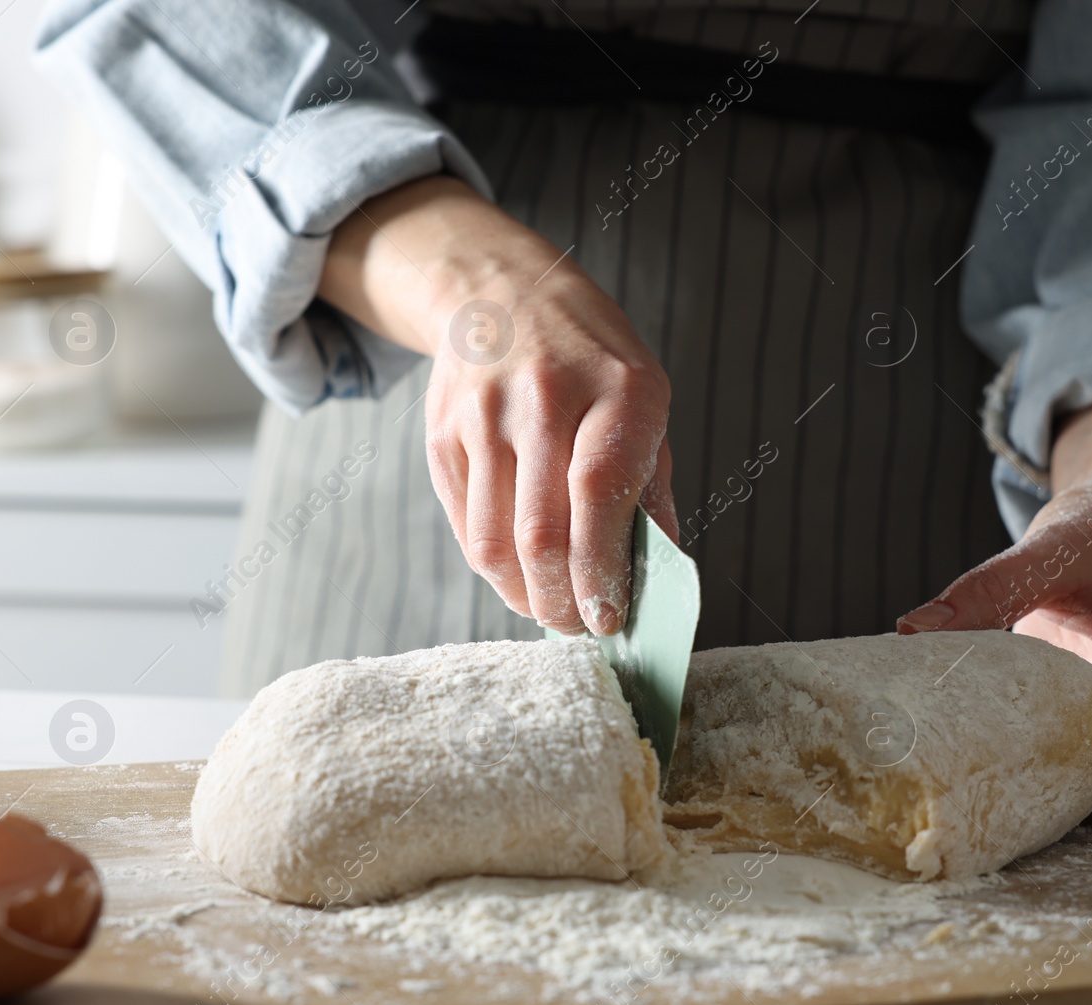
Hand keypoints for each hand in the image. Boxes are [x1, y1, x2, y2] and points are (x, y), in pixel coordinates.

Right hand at [318, 176, 676, 634]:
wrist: (503, 291)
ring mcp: (483, 416)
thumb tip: (649, 578)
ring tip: (549, 609)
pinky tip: (519, 574)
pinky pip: (464, 525)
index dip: (601, 570)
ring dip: (522, 596)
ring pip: (492, 542)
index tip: (610, 616)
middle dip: (561, 602)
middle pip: (540, 533)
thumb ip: (648, 487)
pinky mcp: (442, 436)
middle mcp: (544, 399)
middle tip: (578, 626)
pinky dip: (494, 565)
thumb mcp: (645, 400)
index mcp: (616, 389)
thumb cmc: (592, 359)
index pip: (600, 494)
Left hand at [897, 393, 1091, 802]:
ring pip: (1089, 774)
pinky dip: (1022, 751)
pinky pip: (1060, 744)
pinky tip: (968, 750)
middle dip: (1062, 799)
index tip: (1042, 777)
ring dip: (1039, 782)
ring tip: (968, 783)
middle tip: (982, 795)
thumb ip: (990, 587)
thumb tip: (914, 628)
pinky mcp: (1083, 705)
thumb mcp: (1055, 548)